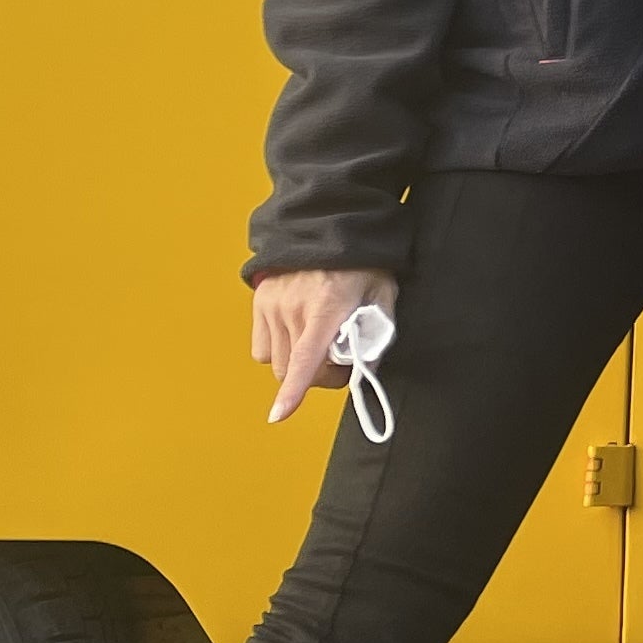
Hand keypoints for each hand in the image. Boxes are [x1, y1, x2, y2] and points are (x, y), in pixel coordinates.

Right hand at [253, 267, 396, 424]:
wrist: (328, 228)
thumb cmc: (361, 264)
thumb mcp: (383, 295)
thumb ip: (377, 334)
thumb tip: (364, 371)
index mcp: (327, 307)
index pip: (305, 358)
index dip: (293, 390)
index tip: (280, 414)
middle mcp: (294, 308)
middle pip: (292, 371)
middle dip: (315, 378)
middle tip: (336, 362)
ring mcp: (272, 305)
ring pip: (275, 363)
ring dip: (296, 366)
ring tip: (316, 344)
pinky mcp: (259, 303)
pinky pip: (261, 348)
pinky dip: (278, 350)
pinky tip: (296, 333)